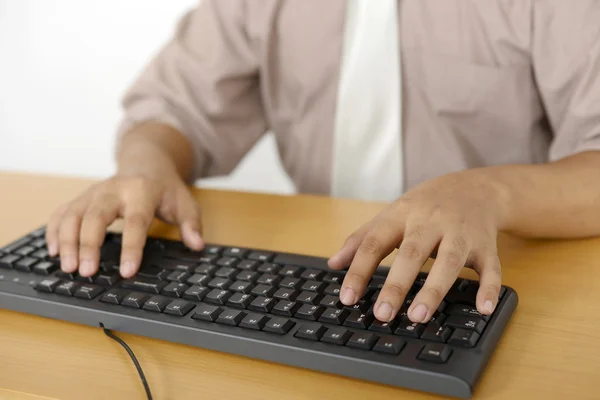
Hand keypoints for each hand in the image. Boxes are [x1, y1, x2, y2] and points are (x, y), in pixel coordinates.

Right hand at [45, 171, 203, 277]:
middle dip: (88, 244)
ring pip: (74, 214)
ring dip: (67, 241)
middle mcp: (114, 189)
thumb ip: (192, 224)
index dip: (131, 248)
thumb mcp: (185, 203)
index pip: (135, 222)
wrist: (147, 162)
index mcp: (142, 191)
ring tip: (67, 267)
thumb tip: (197, 245)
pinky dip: (54, 230)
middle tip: (86, 272)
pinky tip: (53, 251)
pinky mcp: (82, 197)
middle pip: (96, 216)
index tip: (127, 271)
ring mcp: (94, 192)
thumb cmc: (165, 189)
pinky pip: (62, 212)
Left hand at [328, 170, 509, 322]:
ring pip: (449, 261)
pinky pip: (490, 267)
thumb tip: (333, 264)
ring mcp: (460, 233)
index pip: (375, 243)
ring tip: (418, 316)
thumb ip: (361, 239)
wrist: (476, 188)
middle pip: (412, 253)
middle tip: (382, 313)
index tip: (347, 298)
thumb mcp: (391, 215)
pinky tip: (482, 309)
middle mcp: (431, 222)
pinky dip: (488, 288)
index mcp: (402, 215)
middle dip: (396, 284)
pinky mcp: (486, 245)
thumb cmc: (425, 206)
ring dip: (434, 289)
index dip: (359, 270)